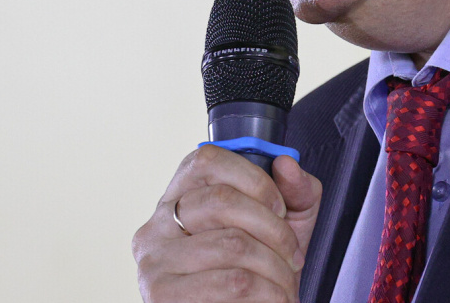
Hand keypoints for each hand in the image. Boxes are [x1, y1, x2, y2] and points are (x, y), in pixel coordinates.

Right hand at [133, 145, 322, 301]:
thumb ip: (294, 191)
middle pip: (222, 201)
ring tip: (285, 284)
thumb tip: (287, 165)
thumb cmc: (256, 273)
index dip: (253, 178)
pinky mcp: (162, 293)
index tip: (279, 207)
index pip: (207, 159)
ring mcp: (155, 259)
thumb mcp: (283, 227)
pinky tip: (272, 299)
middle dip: (273, 228)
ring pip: (232, 244)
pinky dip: (268, 293)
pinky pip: (231, 282)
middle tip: (291, 253)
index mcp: (180, 196)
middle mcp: (158, 223)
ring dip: (276, 267)